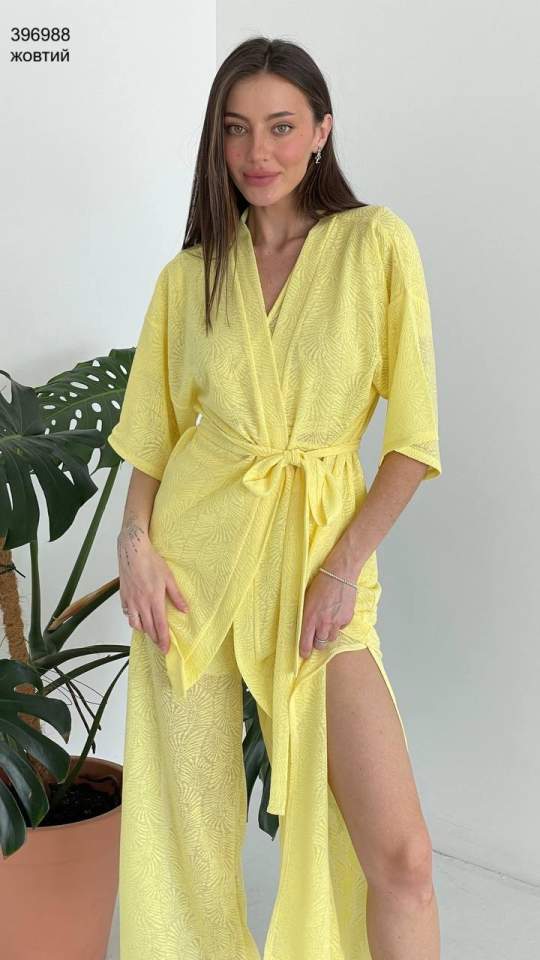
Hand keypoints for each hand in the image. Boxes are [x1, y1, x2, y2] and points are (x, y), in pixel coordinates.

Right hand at [117, 528, 188, 653]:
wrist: (133, 550)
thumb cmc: (151, 561)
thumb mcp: (169, 577)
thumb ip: (176, 596)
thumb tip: (185, 610)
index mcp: (154, 599)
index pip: (159, 625)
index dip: (163, 639)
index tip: (165, 649)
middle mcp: (140, 603)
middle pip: (148, 628)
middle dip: (154, 639)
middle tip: (160, 646)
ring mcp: (130, 600)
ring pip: (135, 623)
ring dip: (143, 630)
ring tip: (150, 632)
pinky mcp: (123, 596)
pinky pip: (127, 613)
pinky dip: (133, 618)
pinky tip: (138, 616)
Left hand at [298, 566, 356, 659]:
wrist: (339, 573)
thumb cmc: (321, 583)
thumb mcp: (306, 600)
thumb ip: (306, 616)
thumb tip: (305, 629)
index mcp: (309, 618)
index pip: (305, 643)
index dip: (304, 651)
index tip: (303, 654)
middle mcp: (323, 623)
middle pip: (320, 644)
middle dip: (317, 643)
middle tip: (316, 638)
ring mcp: (336, 622)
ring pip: (331, 638)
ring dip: (327, 635)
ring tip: (326, 624)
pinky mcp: (347, 618)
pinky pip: (341, 628)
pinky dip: (338, 625)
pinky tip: (336, 614)